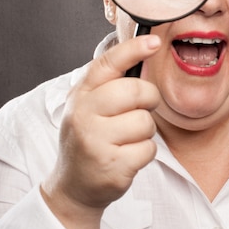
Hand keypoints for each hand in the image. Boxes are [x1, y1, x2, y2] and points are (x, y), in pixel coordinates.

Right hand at [41, 35, 160, 228]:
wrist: (74, 187)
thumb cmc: (90, 139)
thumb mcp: (89, 107)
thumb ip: (110, 83)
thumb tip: (144, 48)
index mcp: (81, 95)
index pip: (108, 63)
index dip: (133, 49)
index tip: (154, 41)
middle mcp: (84, 115)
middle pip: (137, 91)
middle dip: (149, 99)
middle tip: (140, 110)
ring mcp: (96, 141)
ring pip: (146, 122)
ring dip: (145, 132)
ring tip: (125, 141)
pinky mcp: (112, 165)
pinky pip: (149, 149)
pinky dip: (144, 154)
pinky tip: (126, 159)